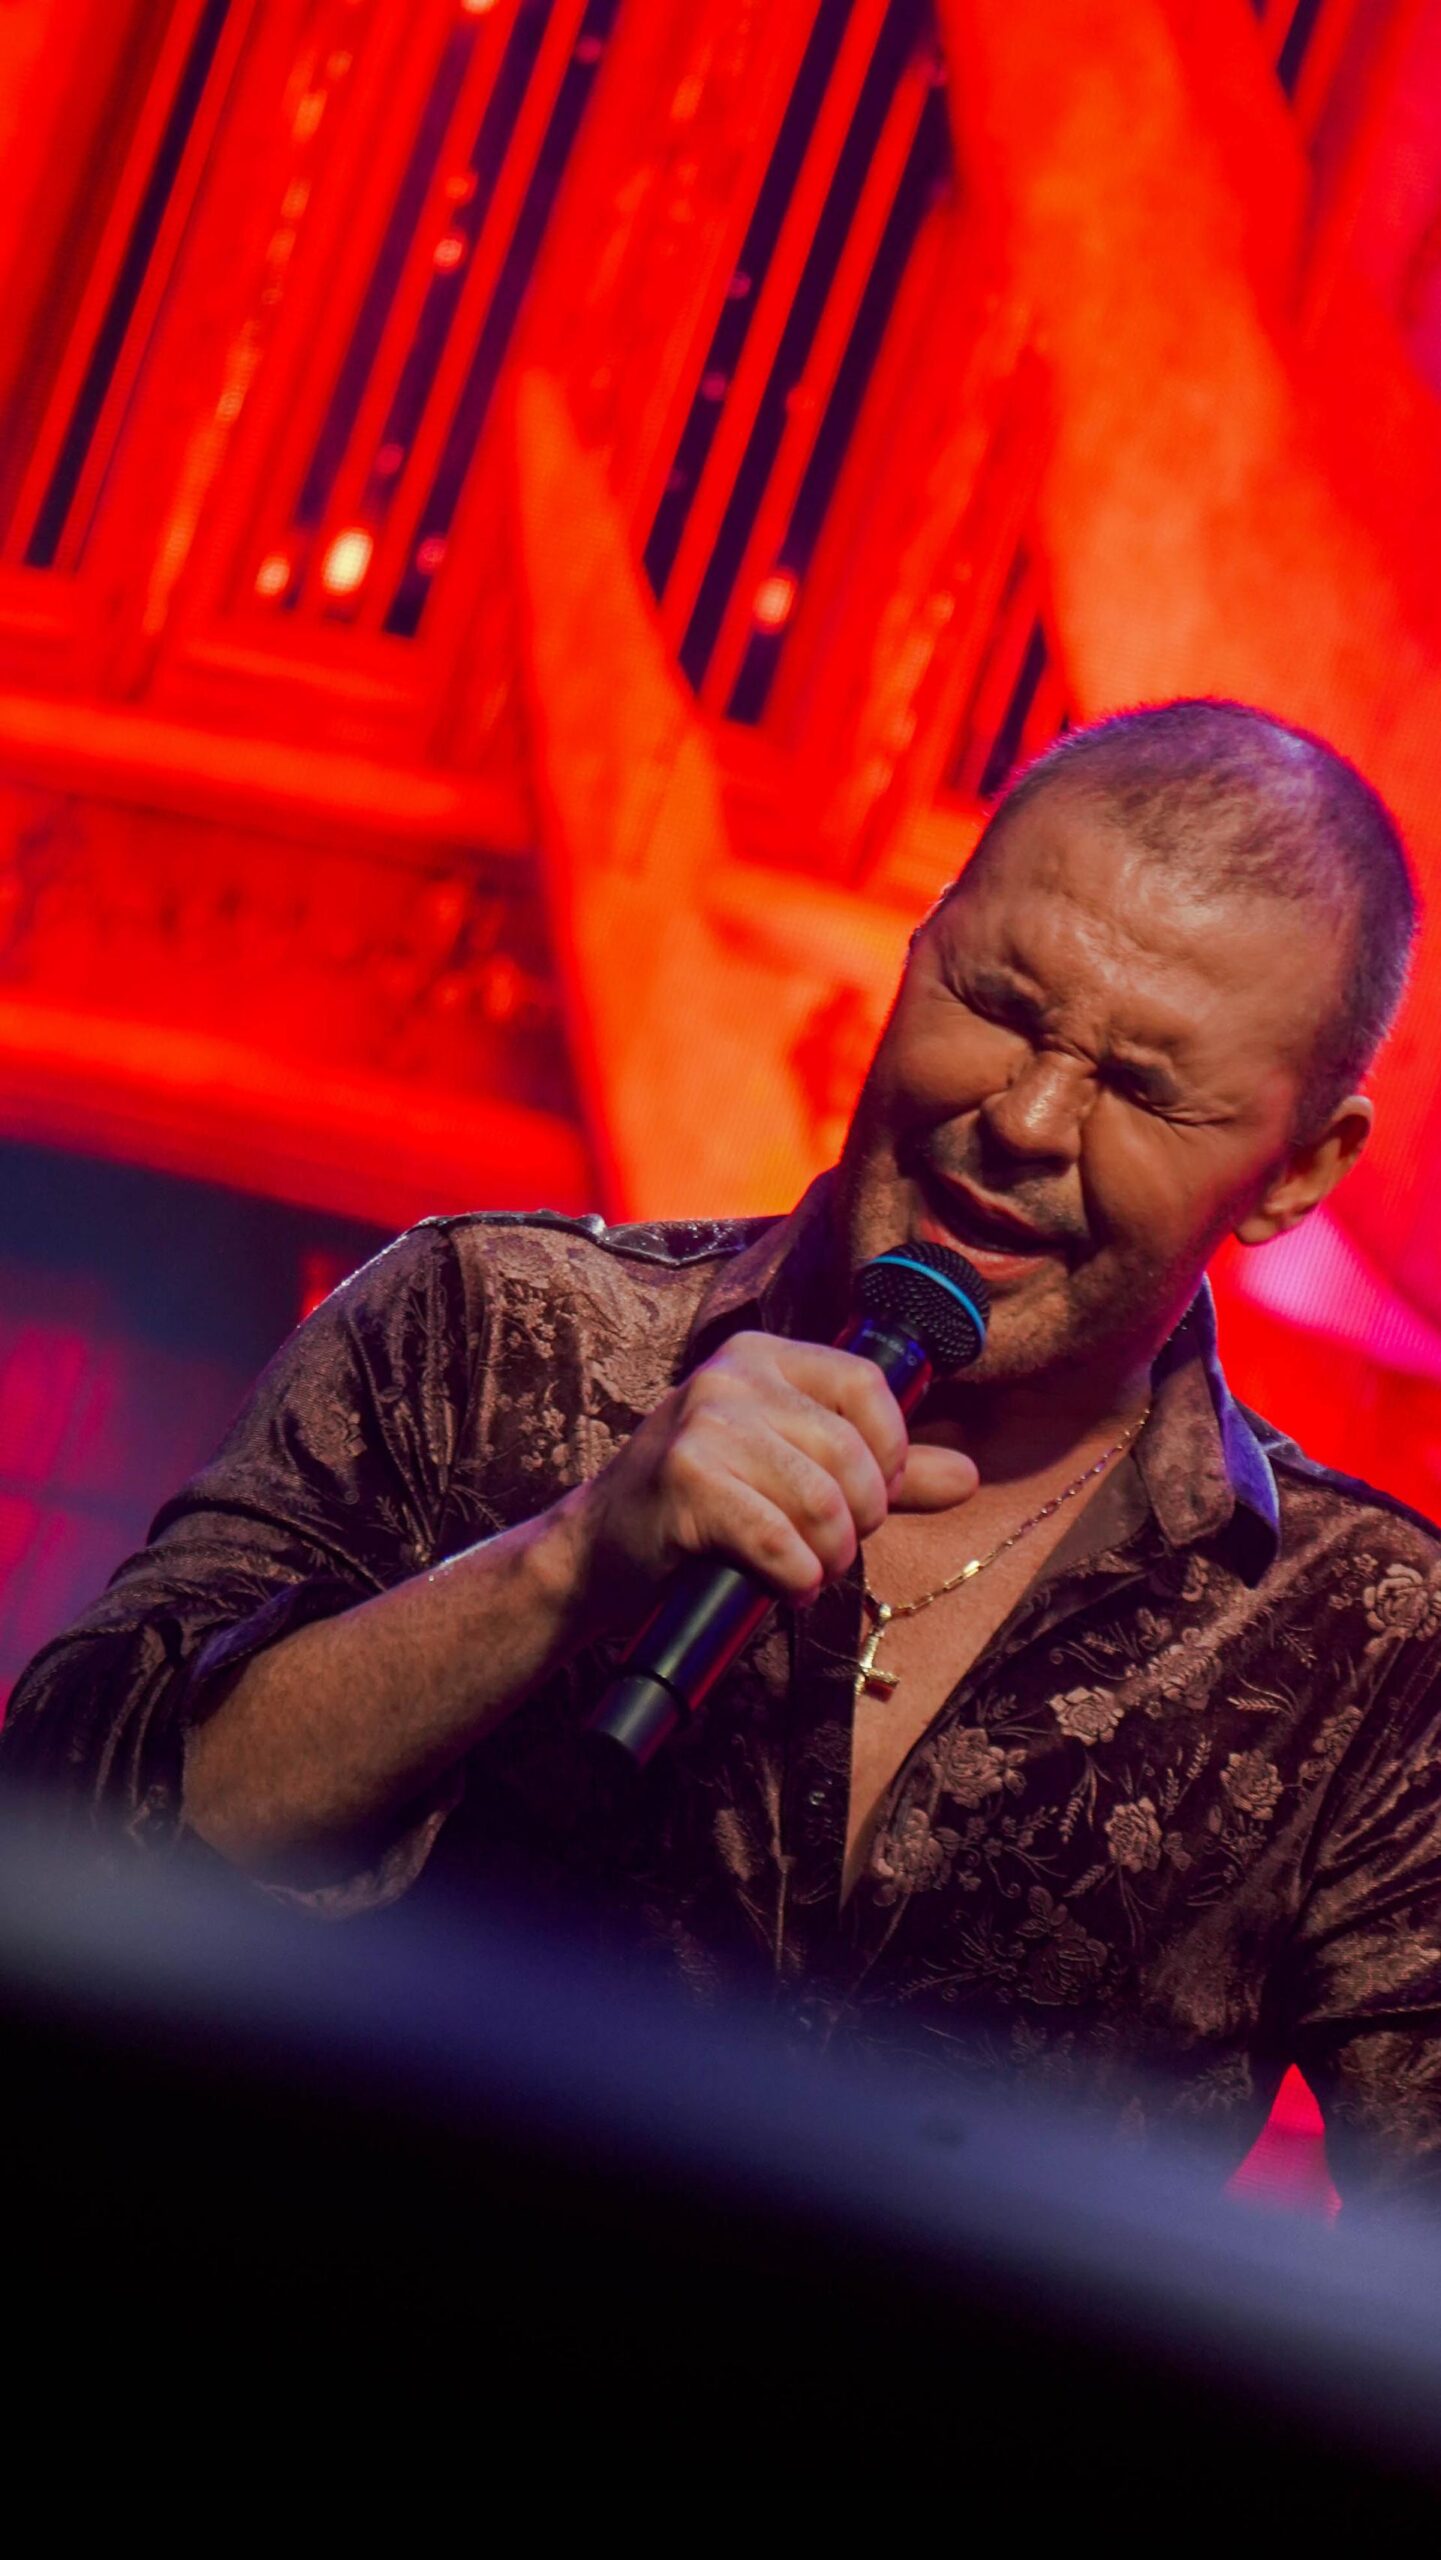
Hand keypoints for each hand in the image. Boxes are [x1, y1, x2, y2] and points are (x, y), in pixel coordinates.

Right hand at [561, 1330, 977, 1628]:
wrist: (600, 1551)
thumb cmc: (704, 1509)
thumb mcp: (792, 1472)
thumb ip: (881, 1472)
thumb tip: (967, 1476)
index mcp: (763, 1357)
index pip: (867, 1386)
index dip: (892, 1453)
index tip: (873, 1498)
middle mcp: (731, 1376)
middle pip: (850, 1454)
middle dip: (860, 1522)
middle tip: (832, 1551)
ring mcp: (703, 1424)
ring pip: (821, 1503)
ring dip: (828, 1558)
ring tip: (806, 1570)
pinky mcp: (684, 1482)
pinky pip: (779, 1541)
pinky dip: (794, 1579)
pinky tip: (781, 1586)